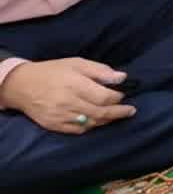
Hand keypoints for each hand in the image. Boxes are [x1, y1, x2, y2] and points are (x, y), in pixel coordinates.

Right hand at [0, 58, 135, 133]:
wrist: (22, 85)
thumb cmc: (53, 71)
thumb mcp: (77, 63)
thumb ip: (100, 71)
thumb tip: (122, 77)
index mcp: (74, 84)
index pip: (104, 97)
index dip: (118, 98)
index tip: (123, 95)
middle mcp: (68, 102)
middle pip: (100, 112)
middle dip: (119, 112)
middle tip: (130, 111)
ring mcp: (60, 116)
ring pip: (91, 123)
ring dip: (107, 120)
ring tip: (116, 115)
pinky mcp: (54, 125)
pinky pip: (79, 130)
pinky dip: (91, 127)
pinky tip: (98, 121)